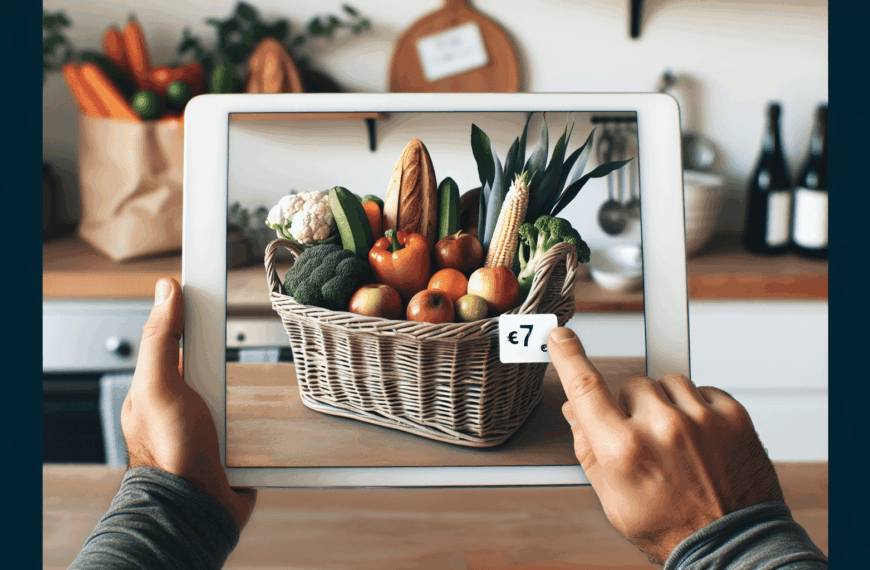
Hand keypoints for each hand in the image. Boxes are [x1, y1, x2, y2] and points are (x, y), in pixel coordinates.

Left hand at [122, 278, 256, 531]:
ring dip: (248, 391)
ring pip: (240, 386)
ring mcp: (211, 419)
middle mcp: (184, 400)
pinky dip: (264, 414)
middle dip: (228, 359)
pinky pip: (258, 414)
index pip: (179, 335)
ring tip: (247, 396)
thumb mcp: (156, 386)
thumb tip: (166, 291)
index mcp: (159, 384)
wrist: (198, 508)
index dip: (195, 312)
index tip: (215, 288)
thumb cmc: (168, 454)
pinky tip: (262, 415)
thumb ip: (159, 339)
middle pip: (215, 359)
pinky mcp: (236, 438)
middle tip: (228, 368)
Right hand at [547, 327, 783, 564]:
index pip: (586, 388)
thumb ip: (589, 450)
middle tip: (644, 437)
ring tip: (675, 439)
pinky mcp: (732, 415)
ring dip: (665, 403)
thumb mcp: (613, 499)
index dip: (568, 356)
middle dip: (631, 405)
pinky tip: (699, 438)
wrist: (734, 546)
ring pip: (666, 382)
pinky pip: (702, 389)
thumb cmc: (671, 528)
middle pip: (631, 384)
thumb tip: (574, 411)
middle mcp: (662, 428)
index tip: (560, 337)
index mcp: (624, 451)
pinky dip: (697, 408)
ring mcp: (700, 419)